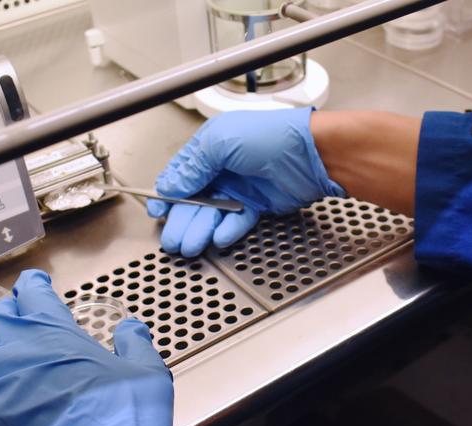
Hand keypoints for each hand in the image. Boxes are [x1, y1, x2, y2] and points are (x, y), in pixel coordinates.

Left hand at [0, 270, 172, 425]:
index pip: (34, 294)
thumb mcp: (146, 377)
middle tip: (12, 310)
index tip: (34, 282)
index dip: (33, 285)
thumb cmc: (117, 421)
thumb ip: (136, 347)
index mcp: (55, 333)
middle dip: (7, 310)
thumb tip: (132, 329)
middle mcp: (16, 350)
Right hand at [148, 107, 344, 256]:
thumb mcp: (220, 142)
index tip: (158, 211)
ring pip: (214, 213)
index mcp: (211, 146)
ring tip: (191, 245)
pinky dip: (228, 229)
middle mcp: (224, 167)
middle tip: (172, 240)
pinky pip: (237, 220)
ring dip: (201, 229)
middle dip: (182, 220)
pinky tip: (218, 238)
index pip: (181, 173)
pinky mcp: (259, 204)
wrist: (312, 153)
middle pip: (195, 198)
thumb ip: (193, 166)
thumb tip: (171, 185)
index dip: (167, 193)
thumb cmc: (272, 135)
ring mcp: (241, 186)